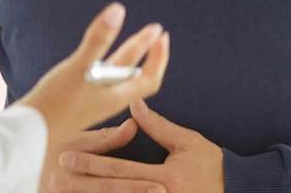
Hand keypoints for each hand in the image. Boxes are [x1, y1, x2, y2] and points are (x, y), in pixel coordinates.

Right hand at [15, 3, 169, 179]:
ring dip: (132, 54)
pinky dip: (110, 61)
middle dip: (149, 51)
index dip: (159, 58)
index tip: (162, 36)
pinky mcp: (77, 97)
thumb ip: (99, 39)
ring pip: (119, 75)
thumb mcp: (79, 67)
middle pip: (136, 74)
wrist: (26, 134)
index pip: (150, 78)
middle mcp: (108, 99)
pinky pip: (102, 77)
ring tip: (140, 37)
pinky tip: (104, 53)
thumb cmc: (54, 104)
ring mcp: (92, 99)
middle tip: (157, 30)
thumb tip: (119, 10)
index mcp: (115, 96)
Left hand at [57, 99, 223, 192]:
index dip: (91, 163)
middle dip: (82, 183)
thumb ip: (159, 126)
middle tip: (55, 175)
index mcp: (163, 179)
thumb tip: (135, 105)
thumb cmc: (211, 165)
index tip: (67, 156)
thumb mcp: (187, 142)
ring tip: (64, 188)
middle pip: (111, 191)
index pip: (119, 170)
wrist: (235, 190)